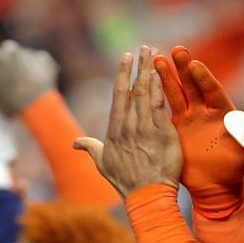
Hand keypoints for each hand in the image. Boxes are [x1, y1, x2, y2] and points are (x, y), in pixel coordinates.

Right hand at [0, 40, 57, 115]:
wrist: (34, 105)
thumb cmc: (8, 104)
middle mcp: (12, 51)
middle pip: (8, 47)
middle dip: (8, 56)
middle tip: (11, 73)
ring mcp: (29, 53)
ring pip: (26, 54)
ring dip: (25, 62)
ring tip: (28, 81)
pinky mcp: (44, 60)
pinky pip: (42, 59)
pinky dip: (41, 67)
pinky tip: (41, 81)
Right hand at [75, 47, 181, 197]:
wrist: (147, 195)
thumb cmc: (124, 181)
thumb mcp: (103, 164)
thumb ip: (90, 148)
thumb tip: (75, 143)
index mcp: (115, 129)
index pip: (119, 94)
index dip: (122, 73)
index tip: (126, 57)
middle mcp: (130, 125)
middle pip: (136, 88)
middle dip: (140, 65)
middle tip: (145, 47)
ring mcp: (148, 129)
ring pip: (150, 93)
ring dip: (153, 72)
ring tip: (157, 54)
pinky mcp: (165, 134)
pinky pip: (164, 107)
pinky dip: (165, 89)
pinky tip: (168, 75)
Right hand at [153, 46, 243, 201]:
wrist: (215, 186)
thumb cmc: (234, 168)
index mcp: (223, 112)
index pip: (213, 91)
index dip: (204, 79)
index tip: (195, 65)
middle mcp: (205, 110)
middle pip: (194, 85)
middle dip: (185, 68)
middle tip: (177, 50)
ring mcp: (189, 117)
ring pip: (177, 93)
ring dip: (167, 77)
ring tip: (157, 59)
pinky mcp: (176, 127)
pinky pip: (165, 109)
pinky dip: (157, 96)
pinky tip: (147, 82)